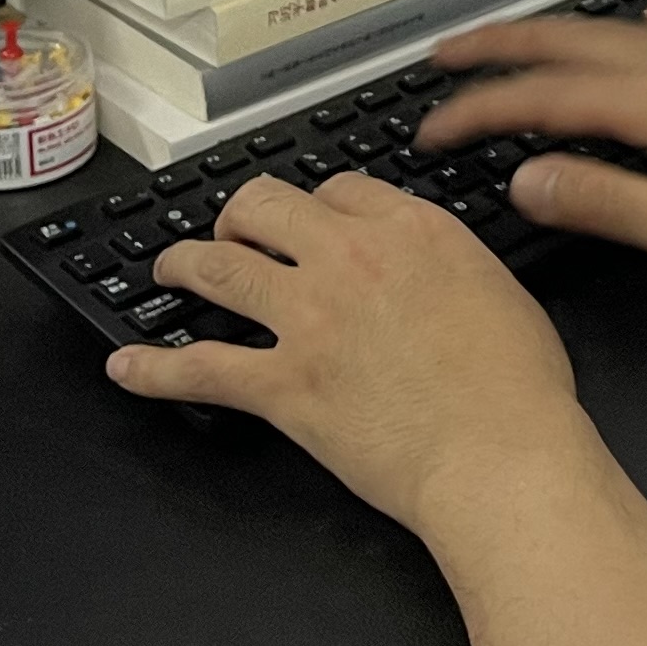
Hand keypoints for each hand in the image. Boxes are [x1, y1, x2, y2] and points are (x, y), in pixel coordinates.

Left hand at [108, 171, 589, 528]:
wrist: (501, 456)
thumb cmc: (519, 391)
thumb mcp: (502, 292)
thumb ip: (455, 266)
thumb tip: (437, 274)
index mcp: (412, 231)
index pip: (341, 189)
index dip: (317, 203)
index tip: (310, 218)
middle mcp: (351, 259)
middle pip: (268, 205)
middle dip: (241, 214)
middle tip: (233, 231)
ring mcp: (310, 319)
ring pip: (219, 267)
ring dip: (183, 264)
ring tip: (169, 269)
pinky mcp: (282, 385)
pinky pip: (199, 368)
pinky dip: (153, 369)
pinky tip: (127, 366)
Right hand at [416, 6, 646, 280]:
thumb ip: (600, 201)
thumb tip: (525, 178)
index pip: (538, 97)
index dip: (475, 113)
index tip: (428, 132)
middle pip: (562, 42)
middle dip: (495, 47)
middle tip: (440, 58)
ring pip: (602, 34)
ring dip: (545, 36)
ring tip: (505, 45)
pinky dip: (617, 33)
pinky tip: (627, 34)